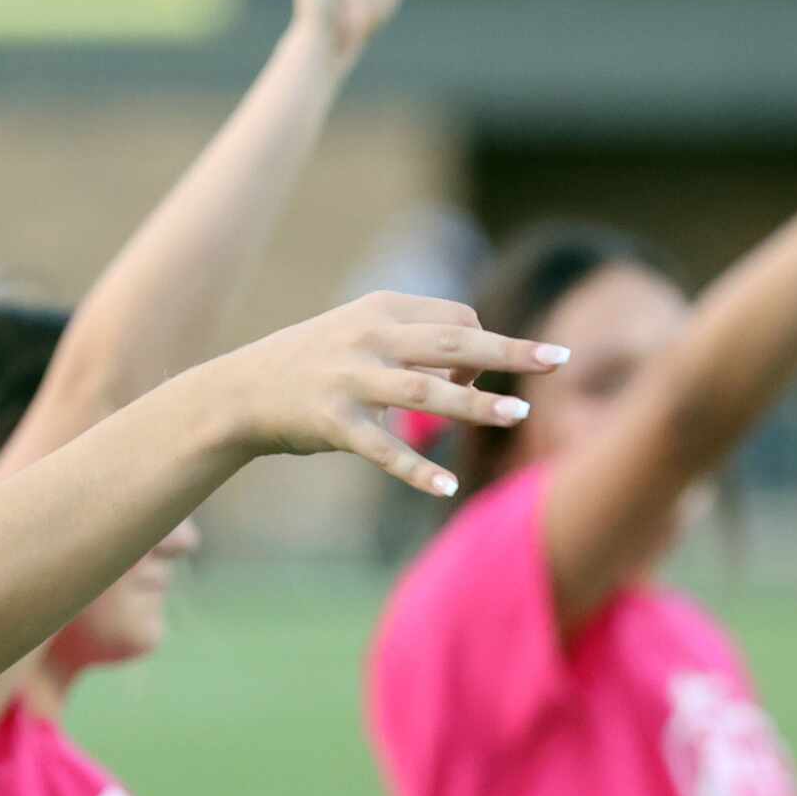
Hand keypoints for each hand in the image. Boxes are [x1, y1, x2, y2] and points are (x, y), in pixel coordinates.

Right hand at [208, 292, 567, 496]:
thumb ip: (412, 341)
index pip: (457, 318)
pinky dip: (416, 469)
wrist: (237, 392)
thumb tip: (473, 361)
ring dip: (475, 406)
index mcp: (382, 308)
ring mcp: (350, 379)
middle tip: (558, 361)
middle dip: (509, 352)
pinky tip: (446, 487)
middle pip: (454, 341)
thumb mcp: (358, 333)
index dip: (482, 346)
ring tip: (519, 416)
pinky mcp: (331, 421)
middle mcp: (370, 337)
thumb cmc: (309, 364)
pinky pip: (382, 449)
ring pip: (426, 391)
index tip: (483, 376)